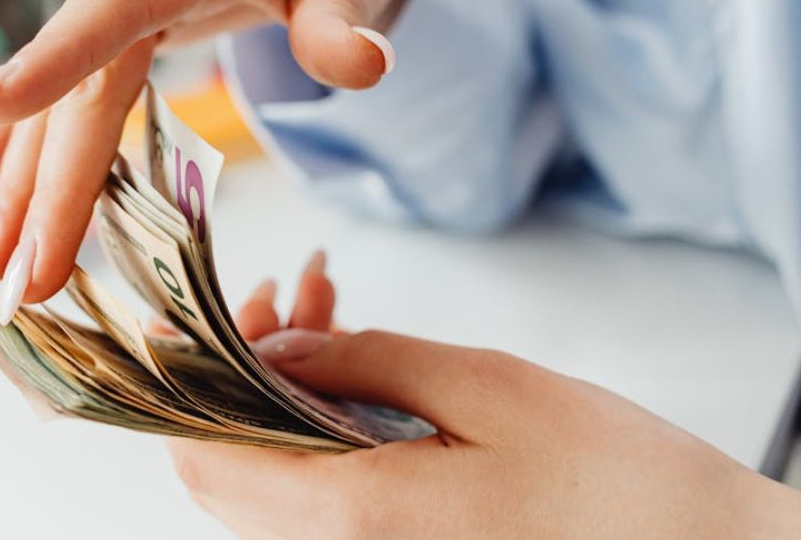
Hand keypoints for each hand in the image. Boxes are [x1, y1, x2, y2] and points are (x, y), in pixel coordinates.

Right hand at [0, 0, 420, 322]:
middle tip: (19, 278)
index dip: (53, 59)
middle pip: (80, 86)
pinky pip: (66, 88)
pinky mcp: (123, 21)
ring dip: (23, 182)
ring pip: (62, 98)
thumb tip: (364, 65)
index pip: (117, 7)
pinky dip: (21, 140)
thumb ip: (345, 18)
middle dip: (46, 185)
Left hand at [167, 261, 800, 538]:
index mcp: (355, 512)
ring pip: (279, 468)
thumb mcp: (485, 387)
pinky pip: (326, 482)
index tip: (203, 307)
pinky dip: (321, 415)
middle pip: (234, 463)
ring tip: (325, 299)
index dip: (186, 381)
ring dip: (284, 381)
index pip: (206, 459)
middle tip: (289, 288)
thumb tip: (272, 343)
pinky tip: (355, 355)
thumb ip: (364, 362)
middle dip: (240, 363)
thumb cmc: (613, 477)